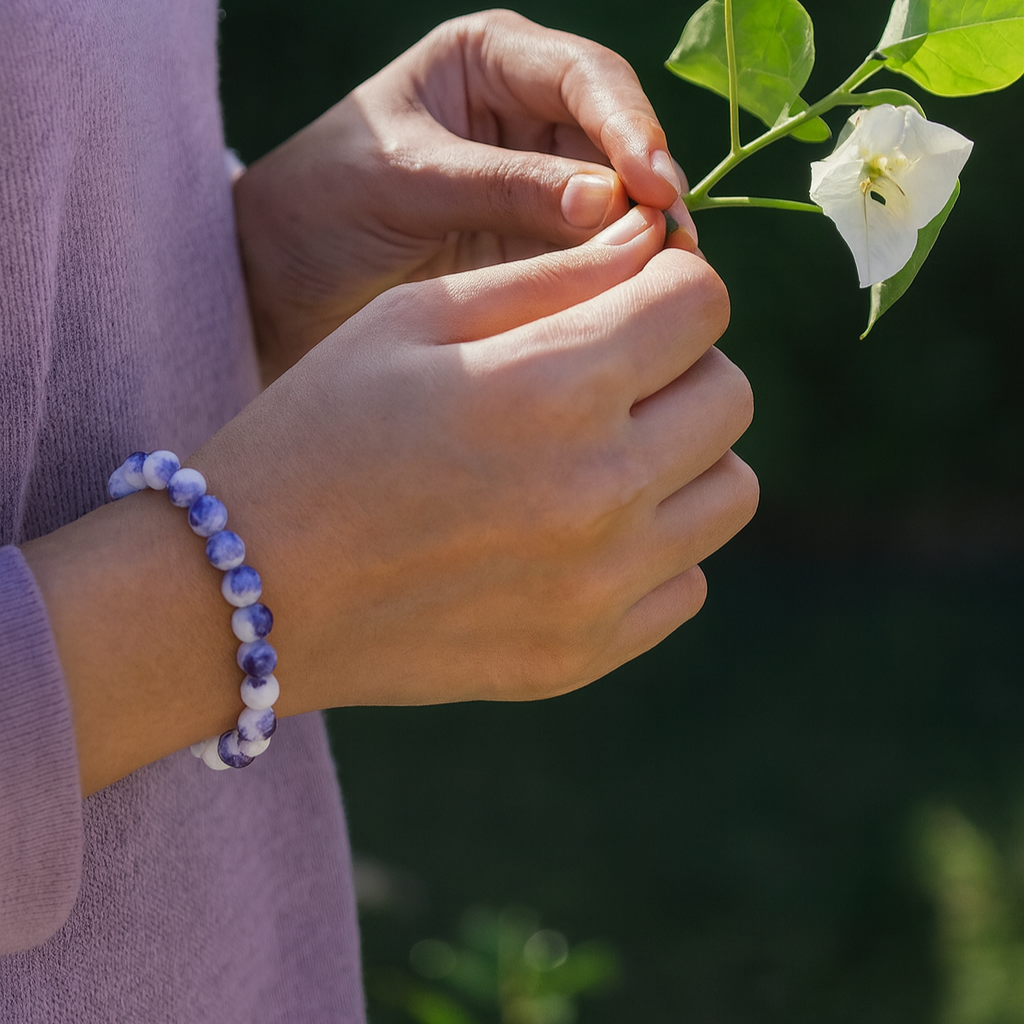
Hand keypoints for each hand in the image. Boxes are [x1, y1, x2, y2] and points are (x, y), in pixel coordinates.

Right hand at [25, 207, 752, 793]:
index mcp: (555, 389)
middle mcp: (599, 493)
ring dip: (684, 459)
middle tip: (607, 378)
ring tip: (600, 458)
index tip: (627, 299)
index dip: (668, 285)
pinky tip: (576, 537)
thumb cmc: (318, 432)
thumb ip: (551, 277)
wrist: (249, 590)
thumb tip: (653, 246)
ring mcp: (601, 589)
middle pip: (732, 394)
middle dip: (683, 367)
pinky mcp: (585, 655)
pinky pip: (687, 582)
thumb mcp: (413, 319)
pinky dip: (655, 547)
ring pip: (730, 492)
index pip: (702, 301)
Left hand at [232, 10, 698, 380]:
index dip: (629, 128)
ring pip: (614, 206)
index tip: (655, 186)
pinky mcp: (534, 250)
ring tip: (669, 285)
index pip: (584, 77)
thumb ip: (503, 188)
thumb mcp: (405, 180)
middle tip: (678, 248)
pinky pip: (589, 259)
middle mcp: (525, 118)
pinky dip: (614, 281)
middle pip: (616, 142)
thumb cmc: (322, 202)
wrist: (281, 279)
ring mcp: (536, 188)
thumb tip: (608, 203)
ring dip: (642, 243)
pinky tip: (634, 306)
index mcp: (489, 61)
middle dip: (649, 192)